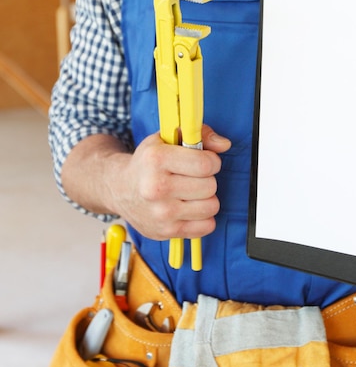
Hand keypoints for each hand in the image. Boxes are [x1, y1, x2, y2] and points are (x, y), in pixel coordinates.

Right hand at [115, 125, 230, 239]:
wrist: (119, 188)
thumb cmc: (148, 162)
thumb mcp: (168, 137)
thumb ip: (201, 134)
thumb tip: (224, 144)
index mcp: (156, 160)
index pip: (205, 164)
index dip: (211, 161)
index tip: (204, 161)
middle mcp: (156, 188)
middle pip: (210, 186)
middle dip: (207, 179)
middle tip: (192, 177)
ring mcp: (160, 214)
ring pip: (211, 207)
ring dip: (206, 199)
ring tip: (191, 192)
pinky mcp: (165, 231)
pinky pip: (206, 226)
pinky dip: (203, 217)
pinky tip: (189, 208)